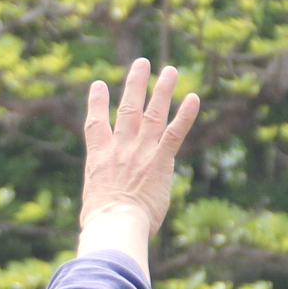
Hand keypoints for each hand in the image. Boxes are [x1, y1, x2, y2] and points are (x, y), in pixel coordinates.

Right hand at [78, 60, 200, 261]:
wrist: (114, 224)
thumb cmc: (101, 223)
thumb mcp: (94, 202)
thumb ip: (102, 193)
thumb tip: (101, 208)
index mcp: (99, 158)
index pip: (95, 123)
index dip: (97, 102)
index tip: (98, 84)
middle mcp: (119, 148)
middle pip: (127, 108)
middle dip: (135, 84)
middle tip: (142, 63)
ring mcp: (140, 152)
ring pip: (153, 114)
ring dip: (163, 90)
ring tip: (171, 70)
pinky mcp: (160, 161)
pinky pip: (174, 133)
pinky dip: (185, 115)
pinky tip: (193, 98)